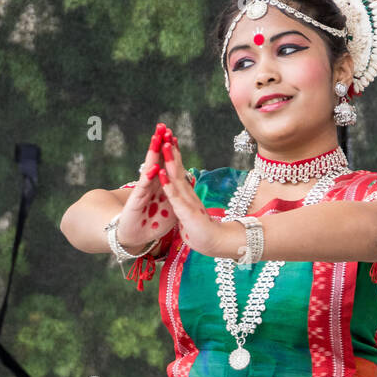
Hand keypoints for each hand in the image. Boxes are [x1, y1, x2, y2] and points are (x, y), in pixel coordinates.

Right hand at [116, 123, 178, 254]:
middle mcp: (151, 185)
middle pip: (157, 160)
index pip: (165, 164)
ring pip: (149, 169)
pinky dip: (149, 177)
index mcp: (160, 186)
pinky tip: (153, 167)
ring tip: (156, 138)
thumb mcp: (171, 211)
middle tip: (162, 126)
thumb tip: (187, 186)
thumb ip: (177, 198)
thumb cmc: (152, 224)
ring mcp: (143, 191)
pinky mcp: (137, 202)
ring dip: (153, 154)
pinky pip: (144, 187)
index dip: (170, 150)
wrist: (134, 238)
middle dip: (160, 144)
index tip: (174, 134)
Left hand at [159, 141, 222, 256]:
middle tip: (166, 131)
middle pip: (178, 168)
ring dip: (170, 161)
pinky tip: (161, 173)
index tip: (168, 138)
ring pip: (176, 178)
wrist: (215, 245)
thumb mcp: (191, 215)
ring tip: (164, 144)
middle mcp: (188, 194)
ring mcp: (188, 202)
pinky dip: (167, 184)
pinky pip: (174, 196)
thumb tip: (184, 198)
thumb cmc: (203, 232)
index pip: (179, 172)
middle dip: (172, 150)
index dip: (173, 155)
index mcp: (187, 195)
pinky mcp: (186, 212)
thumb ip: (186, 205)